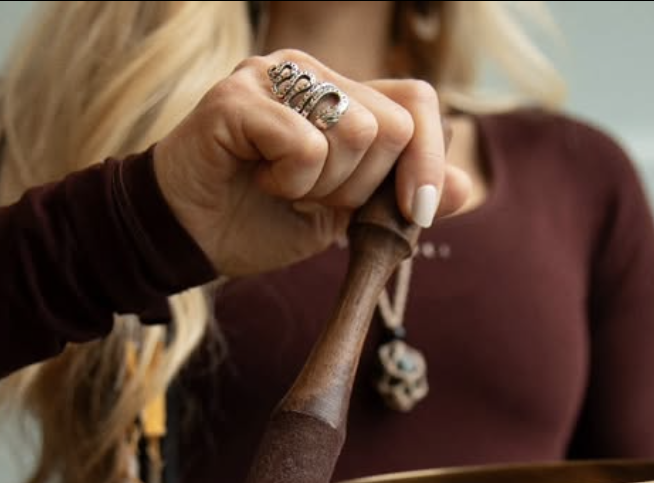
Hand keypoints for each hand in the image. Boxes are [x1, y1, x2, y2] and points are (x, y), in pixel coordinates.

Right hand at [153, 50, 472, 276]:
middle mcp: (310, 72)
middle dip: (365, 185)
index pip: (417, 103)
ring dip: (324, 186)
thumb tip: (463, 186)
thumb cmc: (261, 220)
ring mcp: (272, 75)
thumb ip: (400, 197)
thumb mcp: (347, 217)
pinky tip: (260, 182)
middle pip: (393, 124)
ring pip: (355, 132)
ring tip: (284, 189)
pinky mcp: (237, 96)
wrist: (190, 238)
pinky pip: (305, 144)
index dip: (427, 162)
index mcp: (342, 93)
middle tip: (318, 198)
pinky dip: (291, 182)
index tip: (415, 214)